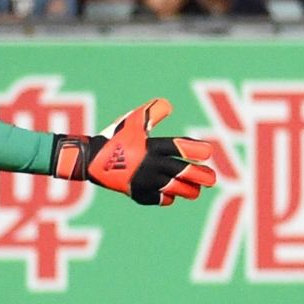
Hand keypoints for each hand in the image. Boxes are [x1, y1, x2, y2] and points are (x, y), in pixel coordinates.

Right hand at [55, 99, 217, 205]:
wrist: (91, 160)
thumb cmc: (115, 137)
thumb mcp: (132, 121)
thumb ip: (152, 113)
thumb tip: (168, 105)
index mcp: (151, 146)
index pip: (178, 147)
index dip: (194, 149)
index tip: (208, 152)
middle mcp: (150, 165)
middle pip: (181, 172)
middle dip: (199, 175)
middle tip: (212, 179)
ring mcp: (144, 181)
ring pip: (173, 188)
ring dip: (187, 190)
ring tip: (197, 191)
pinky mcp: (137, 193)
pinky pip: (157, 198)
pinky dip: (166, 197)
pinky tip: (171, 195)